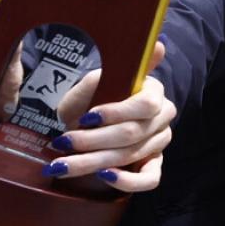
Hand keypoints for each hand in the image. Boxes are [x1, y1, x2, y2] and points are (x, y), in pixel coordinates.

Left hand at [49, 41, 174, 192]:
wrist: (88, 122)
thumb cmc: (93, 100)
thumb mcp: (98, 81)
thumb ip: (121, 64)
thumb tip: (157, 44)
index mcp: (154, 93)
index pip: (145, 105)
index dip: (116, 113)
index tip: (86, 118)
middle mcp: (162, 118)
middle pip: (132, 134)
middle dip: (92, 141)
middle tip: (61, 143)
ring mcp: (159, 144)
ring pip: (130, 157)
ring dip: (93, 162)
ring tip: (63, 165)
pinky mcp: (154, 166)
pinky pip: (149, 180)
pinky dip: (127, 181)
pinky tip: (103, 176)